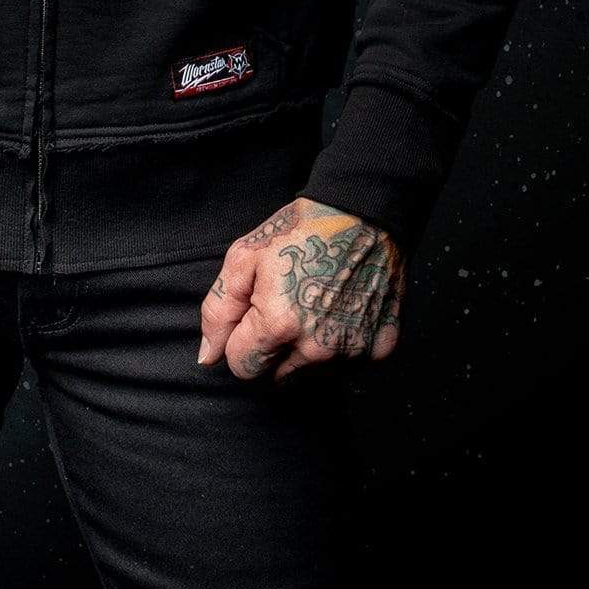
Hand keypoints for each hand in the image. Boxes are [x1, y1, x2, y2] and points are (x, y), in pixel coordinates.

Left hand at [197, 197, 404, 383]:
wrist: (364, 213)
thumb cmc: (301, 230)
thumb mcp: (245, 256)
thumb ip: (219, 310)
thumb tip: (208, 357)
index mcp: (279, 324)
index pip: (242, 367)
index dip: (242, 340)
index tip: (256, 314)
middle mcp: (316, 348)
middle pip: (276, 376)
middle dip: (273, 349)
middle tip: (287, 307)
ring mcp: (352, 352)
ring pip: (311, 374)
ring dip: (306, 351)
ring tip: (315, 305)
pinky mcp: (380, 350)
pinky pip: (347, 366)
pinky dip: (340, 345)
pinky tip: (341, 311)